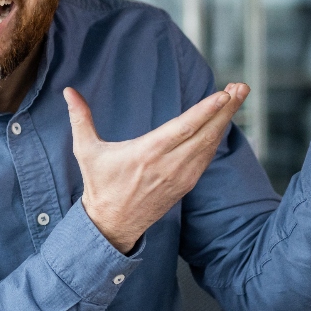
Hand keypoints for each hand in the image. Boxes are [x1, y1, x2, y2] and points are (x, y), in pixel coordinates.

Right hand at [63, 83, 248, 252]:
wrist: (112, 224)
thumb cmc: (99, 184)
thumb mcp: (86, 150)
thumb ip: (80, 118)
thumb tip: (68, 92)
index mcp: (147, 153)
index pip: (184, 128)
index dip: (206, 111)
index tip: (224, 94)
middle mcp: (169, 165)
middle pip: (205, 133)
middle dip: (227, 108)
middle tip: (241, 86)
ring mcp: (181, 176)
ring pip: (210, 144)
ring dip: (225, 120)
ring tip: (237, 96)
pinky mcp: (186, 184)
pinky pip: (206, 157)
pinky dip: (216, 138)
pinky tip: (222, 123)